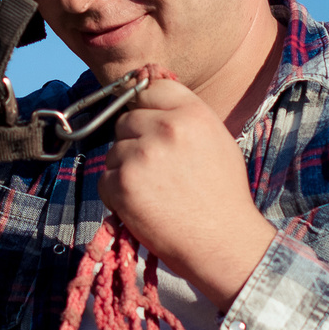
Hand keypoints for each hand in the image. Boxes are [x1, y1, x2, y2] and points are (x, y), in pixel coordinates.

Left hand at [98, 79, 277, 308]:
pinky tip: (143, 205)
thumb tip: (149, 97)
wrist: (224, 243)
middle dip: (134, 139)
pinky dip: (117, 193)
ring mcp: (140, 156)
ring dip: (125, 167)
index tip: (146, 118)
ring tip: (154, 190)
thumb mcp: (217, 140)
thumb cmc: (223, 195)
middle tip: (156, 167)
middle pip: (126, 119)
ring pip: (114, 150)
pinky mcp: (122, 185)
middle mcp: (165, 128)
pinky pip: (105, 178)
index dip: (145, 103)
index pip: (151, 86)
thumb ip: (184, 116)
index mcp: (192, 113)